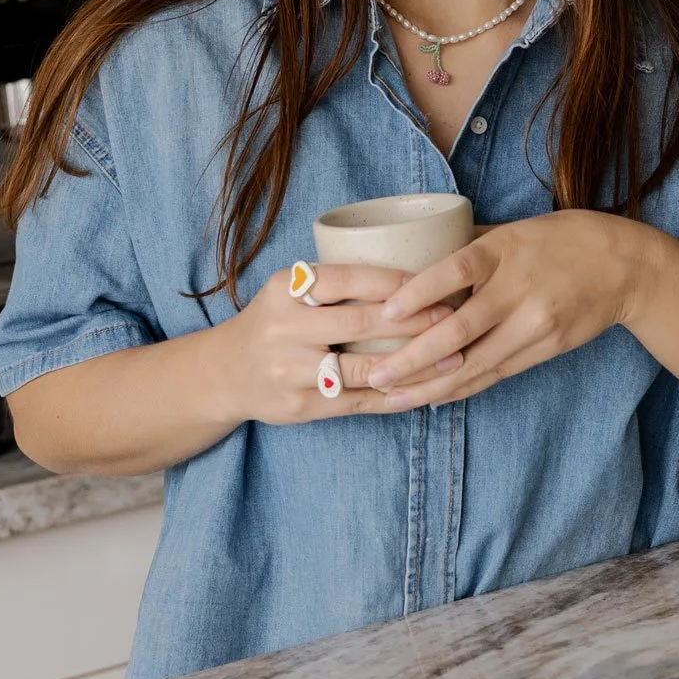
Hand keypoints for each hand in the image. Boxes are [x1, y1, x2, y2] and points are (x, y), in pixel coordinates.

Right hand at [225, 263, 461, 425]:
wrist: (225, 373)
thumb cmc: (273, 322)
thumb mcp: (288, 290)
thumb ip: (334, 283)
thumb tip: (409, 272)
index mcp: (285, 290)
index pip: (348, 279)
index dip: (394, 281)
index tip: (434, 281)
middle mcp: (285, 329)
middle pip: (361, 323)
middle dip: (413, 321)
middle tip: (453, 317)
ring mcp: (292, 371)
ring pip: (366, 369)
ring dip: (414, 365)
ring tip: (452, 359)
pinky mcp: (300, 406)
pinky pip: (357, 402)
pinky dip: (393, 397)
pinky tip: (422, 391)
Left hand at [365, 212, 654, 409]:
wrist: (625, 267)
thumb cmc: (561, 239)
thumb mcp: (514, 228)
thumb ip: (468, 244)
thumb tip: (412, 256)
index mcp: (505, 250)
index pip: (456, 270)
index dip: (420, 292)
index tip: (386, 311)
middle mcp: (520, 289)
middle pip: (460, 331)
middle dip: (413, 359)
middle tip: (376, 375)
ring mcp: (536, 324)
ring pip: (475, 363)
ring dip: (430, 386)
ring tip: (391, 399)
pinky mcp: (546, 348)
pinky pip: (495, 373)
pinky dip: (461, 388)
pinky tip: (431, 398)